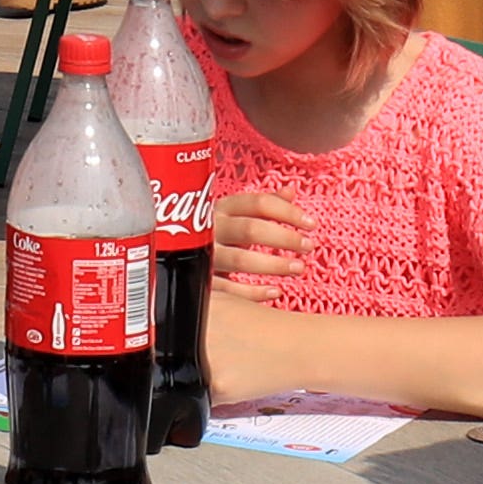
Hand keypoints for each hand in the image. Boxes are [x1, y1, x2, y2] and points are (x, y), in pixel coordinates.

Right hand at [206, 186, 317, 304]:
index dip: (287, 212)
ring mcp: (205, 255)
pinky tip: (275, 292)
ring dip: (273, 264)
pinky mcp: (201, 280)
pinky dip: (253, 292)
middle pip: (251, 230)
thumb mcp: (234, 214)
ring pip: (240, 260)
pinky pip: (229, 289)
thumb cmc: (214, 232)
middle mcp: (212, 228)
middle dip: (284, 238)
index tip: (311, 224)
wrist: (171, 252)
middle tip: (308, 246)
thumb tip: (290, 190)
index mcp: (222, 207)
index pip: (258, 203)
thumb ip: (262, 204)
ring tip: (298, 268)